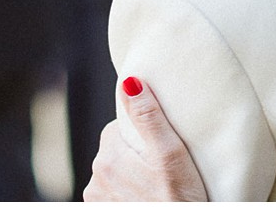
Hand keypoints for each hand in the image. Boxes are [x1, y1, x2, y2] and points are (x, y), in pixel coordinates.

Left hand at [84, 76, 209, 201]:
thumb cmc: (181, 198)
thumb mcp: (171, 154)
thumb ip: (149, 116)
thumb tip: (129, 82)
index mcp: (108, 158)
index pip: (119, 126)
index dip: (142, 132)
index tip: (162, 147)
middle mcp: (95, 180)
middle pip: (116, 148)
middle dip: (136, 152)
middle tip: (163, 166)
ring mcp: (97, 201)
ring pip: (115, 171)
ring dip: (131, 173)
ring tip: (158, 184)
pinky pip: (112, 192)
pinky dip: (127, 192)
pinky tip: (147, 197)